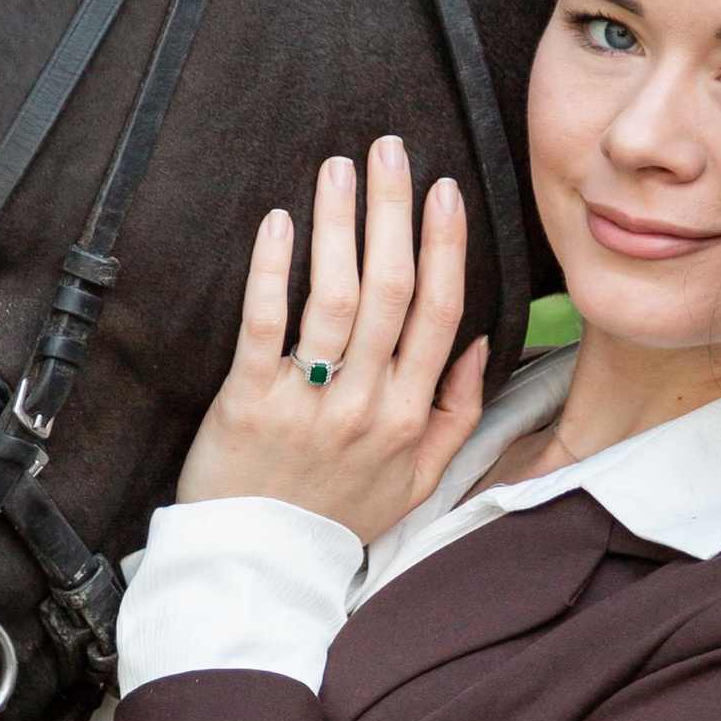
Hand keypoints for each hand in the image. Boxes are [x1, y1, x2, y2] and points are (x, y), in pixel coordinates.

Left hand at [175, 136, 488, 541]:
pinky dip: (273, 270)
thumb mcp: (417, 482)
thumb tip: (473, 348)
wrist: (261, 569)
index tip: (444, 191)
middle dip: (393, 211)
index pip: (438, 312)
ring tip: (338, 169)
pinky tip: (279, 222)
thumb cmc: (337, 518)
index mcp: (410, 417)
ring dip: (339, 224)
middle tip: (388, 151)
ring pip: (334, 298)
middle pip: (391, 290)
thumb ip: (454, 416)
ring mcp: (307, 403)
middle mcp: (366, 405)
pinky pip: (264, 324)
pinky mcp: (248, 403)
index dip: (444, 245)